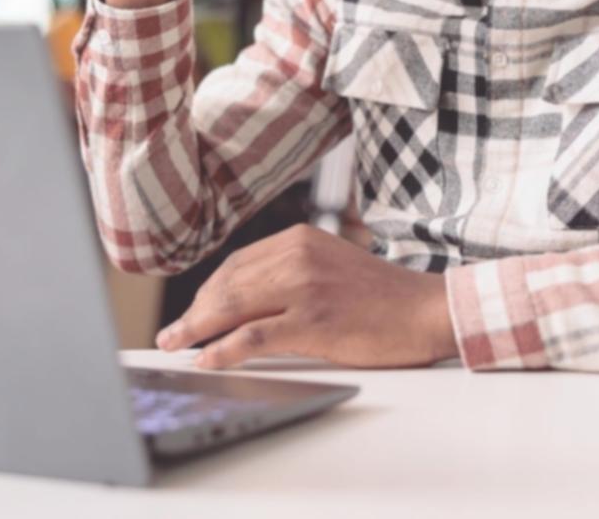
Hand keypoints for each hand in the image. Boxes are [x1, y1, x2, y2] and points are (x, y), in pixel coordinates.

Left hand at [155, 225, 458, 368]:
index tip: (190, 313)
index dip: (207, 292)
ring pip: (233, 307)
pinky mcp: (313, 320)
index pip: (236, 264)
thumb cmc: (381, 296)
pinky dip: (223, 349)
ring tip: (176, 346)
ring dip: (198, 329)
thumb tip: (241, 301)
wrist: (427, 310)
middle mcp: (298, 255)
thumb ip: (289, 273)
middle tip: (172, 334)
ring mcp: (305, 286)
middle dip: (194, 312)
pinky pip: (253, 336)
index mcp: (299, 239)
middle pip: (227, 284)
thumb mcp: (329, 266)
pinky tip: (207, 359)